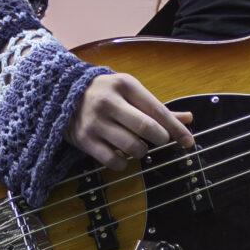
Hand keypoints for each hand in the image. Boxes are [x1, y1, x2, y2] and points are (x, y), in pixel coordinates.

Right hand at [68, 71, 194, 165]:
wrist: (61, 94)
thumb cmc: (105, 93)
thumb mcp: (130, 92)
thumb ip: (157, 108)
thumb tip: (188, 119)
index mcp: (125, 85)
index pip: (157, 110)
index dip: (176, 129)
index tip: (189, 142)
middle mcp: (109, 102)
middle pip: (146, 128)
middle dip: (160, 139)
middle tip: (160, 140)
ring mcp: (95, 121)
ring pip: (132, 147)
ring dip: (142, 152)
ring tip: (139, 146)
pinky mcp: (84, 140)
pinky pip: (113, 160)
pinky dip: (124, 163)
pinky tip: (123, 157)